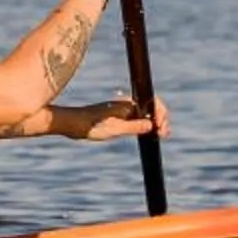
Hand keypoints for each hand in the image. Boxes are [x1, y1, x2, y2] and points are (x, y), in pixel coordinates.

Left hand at [47, 96, 172, 141]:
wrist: (72, 124)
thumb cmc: (91, 125)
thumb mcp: (114, 129)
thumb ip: (133, 127)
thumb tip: (152, 125)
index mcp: (127, 104)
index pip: (153, 103)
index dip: (161, 114)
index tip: (162, 128)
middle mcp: (126, 105)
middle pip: (151, 108)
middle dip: (161, 119)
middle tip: (165, 133)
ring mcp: (122, 110)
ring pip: (144, 114)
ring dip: (154, 122)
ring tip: (160, 134)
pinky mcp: (117, 117)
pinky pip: (137, 119)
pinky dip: (145, 125)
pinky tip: (148, 133)